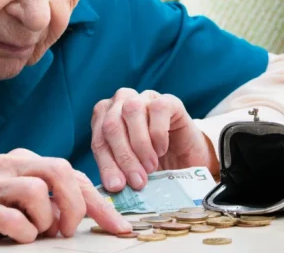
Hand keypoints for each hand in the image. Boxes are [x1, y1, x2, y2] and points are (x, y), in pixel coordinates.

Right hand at [0, 149, 131, 251]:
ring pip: (38, 191)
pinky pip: (13, 218)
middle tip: (70, 231)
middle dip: (76, 205)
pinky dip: (24, 234)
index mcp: (21, 161)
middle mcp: (6, 164)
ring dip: (47, 220)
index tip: (120, 226)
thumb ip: (45, 200)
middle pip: (59, 170)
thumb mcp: (14, 202)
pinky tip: (17, 239)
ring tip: (39, 234)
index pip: (70, 171)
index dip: (99, 200)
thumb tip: (84, 216)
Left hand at [91, 88, 218, 191]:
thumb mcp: (131, 169)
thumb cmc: (153, 163)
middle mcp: (120, 102)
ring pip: (131, 111)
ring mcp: (144, 97)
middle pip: (112, 124)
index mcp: (104, 117)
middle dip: (124, 157)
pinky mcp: (167, 100)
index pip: (99, 140)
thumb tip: (113, 186)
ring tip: (150, 167)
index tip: (116, 186)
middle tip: (137, 181)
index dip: (106, 164)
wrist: (185, 158)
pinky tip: (161, 150)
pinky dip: (158, 133)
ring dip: (140, 144)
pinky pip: (157, 109)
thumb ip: (119, 172)